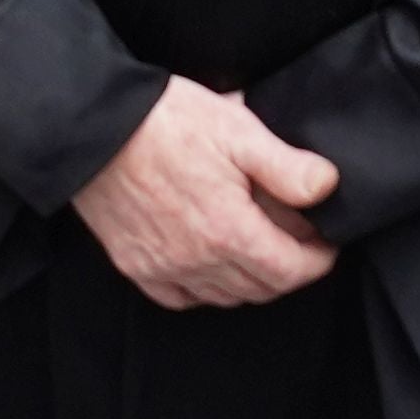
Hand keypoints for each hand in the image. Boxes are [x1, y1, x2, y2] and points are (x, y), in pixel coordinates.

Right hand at [70, 77, 340, 311]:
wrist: (92, 125)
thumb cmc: (164, 121)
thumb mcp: (236, 129)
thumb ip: (287, 166)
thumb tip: (328, 188)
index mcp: (230, 232)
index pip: (293, 271)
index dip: (319, 259)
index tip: (325, 241)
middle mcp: (199, 261)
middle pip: (262, 288)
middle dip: (288, 267)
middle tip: (296, 237)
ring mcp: (164, 267)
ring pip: (225, 296)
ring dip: (250, 279)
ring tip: (255, 244)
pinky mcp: (135, 264)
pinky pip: (182, 297)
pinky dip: (204, 287)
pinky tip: (208, 261)